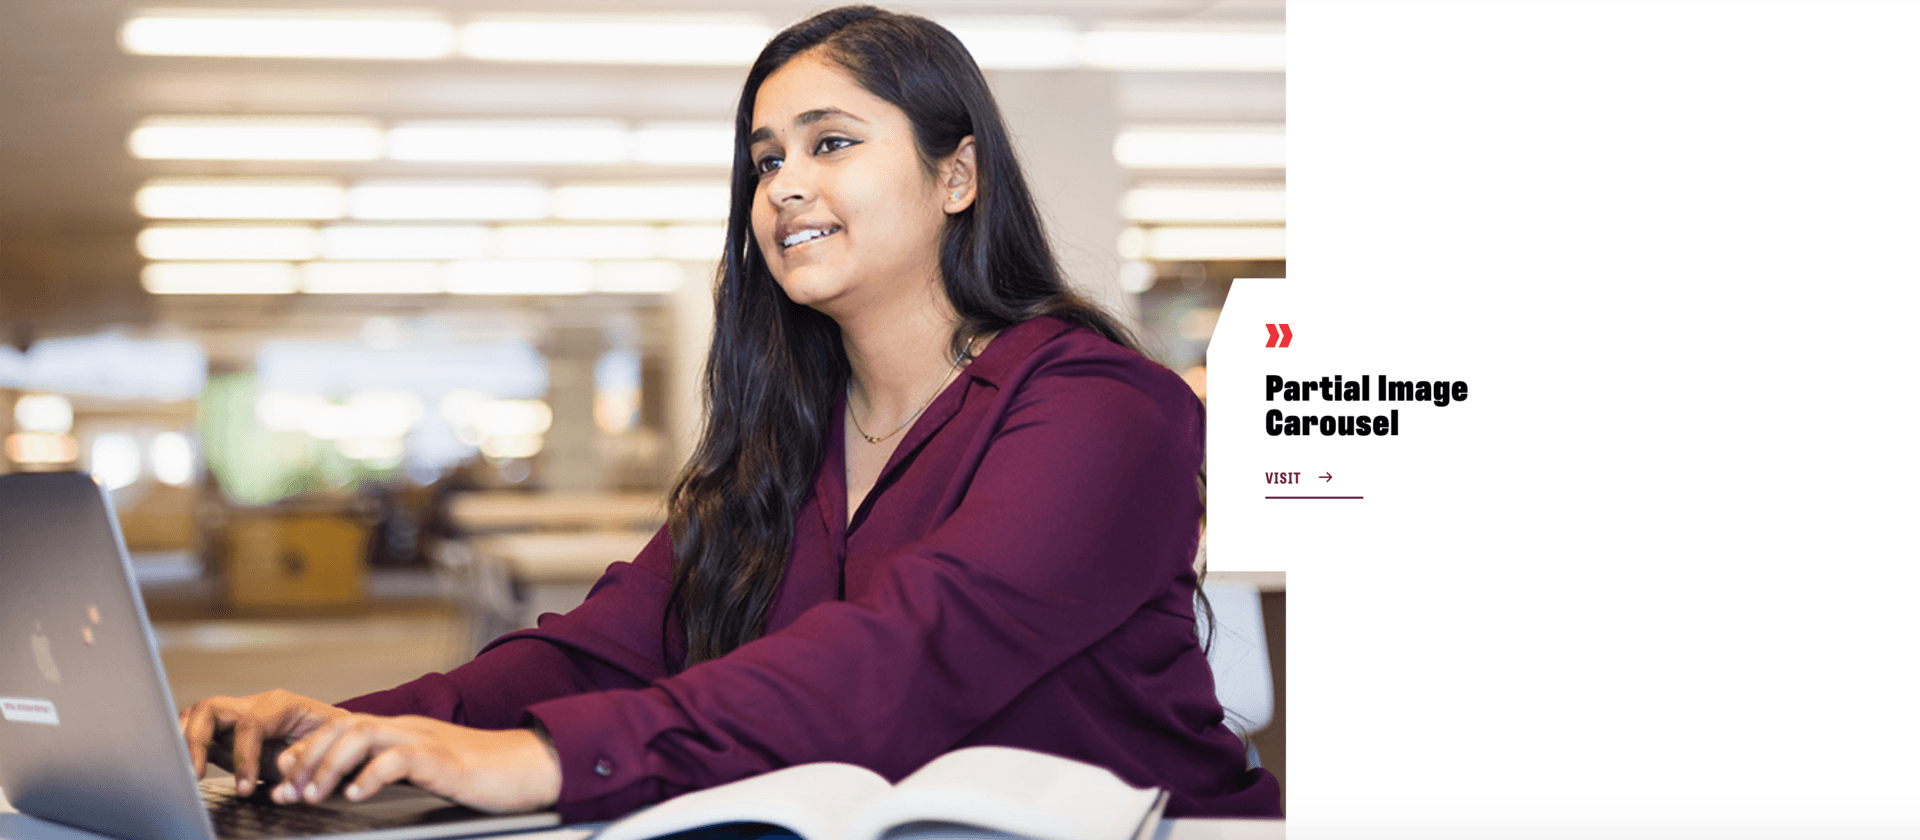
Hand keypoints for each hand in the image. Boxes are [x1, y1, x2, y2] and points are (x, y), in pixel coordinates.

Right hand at [178, 689, 350, 796]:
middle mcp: (254, 705)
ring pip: (198, 713)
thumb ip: (306, 754)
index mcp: (280, 705)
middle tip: (194, 774)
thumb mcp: (329, 746)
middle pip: (212, 708)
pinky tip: (181, 764)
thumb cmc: (332, 740)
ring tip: (181, 768)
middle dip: (198, 740)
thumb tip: (285, 766)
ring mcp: (237, 715)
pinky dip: (183, 742)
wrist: (333, 738)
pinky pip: (195, 727)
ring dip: (184, 739)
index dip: (243, 758)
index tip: (245, 787)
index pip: (250, 725)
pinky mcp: (226, 731)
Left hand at [273, 714, 560, 813]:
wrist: (531, 767)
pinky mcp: (443, 758)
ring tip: (314, 794)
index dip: (307, 751)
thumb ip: (394, 772)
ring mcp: (426, 740)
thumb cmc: (485, 775)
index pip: (343, 728)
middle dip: (308, 759)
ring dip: (329, 765)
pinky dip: (370, 776)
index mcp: (403, 732)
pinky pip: (398, 758)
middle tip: (289, 791)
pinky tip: (357, 795)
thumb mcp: (430, 772)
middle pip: (343, 726)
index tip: (284, 779)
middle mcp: (409, 729)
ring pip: (362, 735)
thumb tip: (353, 786)